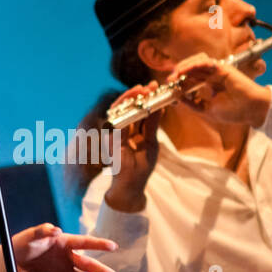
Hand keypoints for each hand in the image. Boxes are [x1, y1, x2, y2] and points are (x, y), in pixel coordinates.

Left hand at [10, 223, 120, 271]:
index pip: (84, 243)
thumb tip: (56, 230)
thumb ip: (42, 231)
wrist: (10, 262)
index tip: (113, 246)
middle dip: (102, 271)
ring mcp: (63, 271)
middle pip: (88, 264)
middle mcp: (67, 257)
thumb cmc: (21, 243)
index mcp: (64, 242)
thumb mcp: (30, 235)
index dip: (99, 244)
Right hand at [104, 81, 161, 209]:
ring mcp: (115, 132)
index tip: (155, 88)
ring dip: (130, 98)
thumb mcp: (151, 143)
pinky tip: (135, 102)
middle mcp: (123, 129)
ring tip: (141, 90)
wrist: (130, 185)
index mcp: (133, 131)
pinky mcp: (111, 137)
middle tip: (150, 86)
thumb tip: (160, 107)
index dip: (146, 99)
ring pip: (121, 109)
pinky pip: (118, 119)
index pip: (139, 111)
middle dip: (138, 95)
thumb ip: (152, 125)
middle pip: (129, 107)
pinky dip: (125, 109)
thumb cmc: (141, 167)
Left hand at [170, 52, 269, 125]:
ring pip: (196, 62)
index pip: (191, 79)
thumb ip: (193, 103)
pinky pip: (205, 62)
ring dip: (183, 66)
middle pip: (191, 69)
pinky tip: (184, 70)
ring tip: (174, 75)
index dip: (179, 81)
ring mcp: (217, 71)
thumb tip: (177, 97)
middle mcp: (213, 76)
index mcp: (210, 85)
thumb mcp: (207, 110)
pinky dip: (193, 64)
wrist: (251, 110)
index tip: (169, 87)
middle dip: (178, 73)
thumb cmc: (234, 111)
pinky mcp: (222, 68)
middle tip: (169, 80)